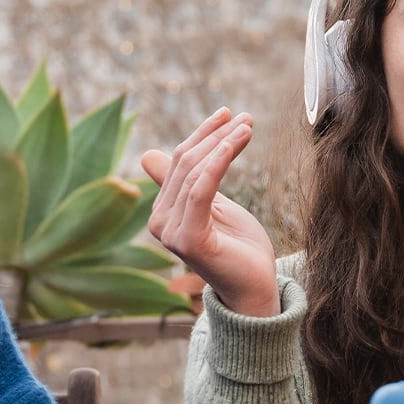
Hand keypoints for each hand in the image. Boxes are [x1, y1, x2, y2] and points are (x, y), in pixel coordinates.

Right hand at [141, 108, 278, 316]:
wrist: (255, 289)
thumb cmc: (239, 249)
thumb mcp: (214, 205)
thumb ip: (189, 182)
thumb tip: (148, 155)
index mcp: (163, 212)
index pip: (177, 162)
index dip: (202, 135)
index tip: (228, 114)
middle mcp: (159, 222)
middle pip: (184, 164)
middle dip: (215, 135)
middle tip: (244, 117)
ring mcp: (170, 232)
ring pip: (194, 173)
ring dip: (223, 144)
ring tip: (248, 126)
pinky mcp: (187, 240)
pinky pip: (201, 190)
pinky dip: (219, 161)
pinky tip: (237, 143)